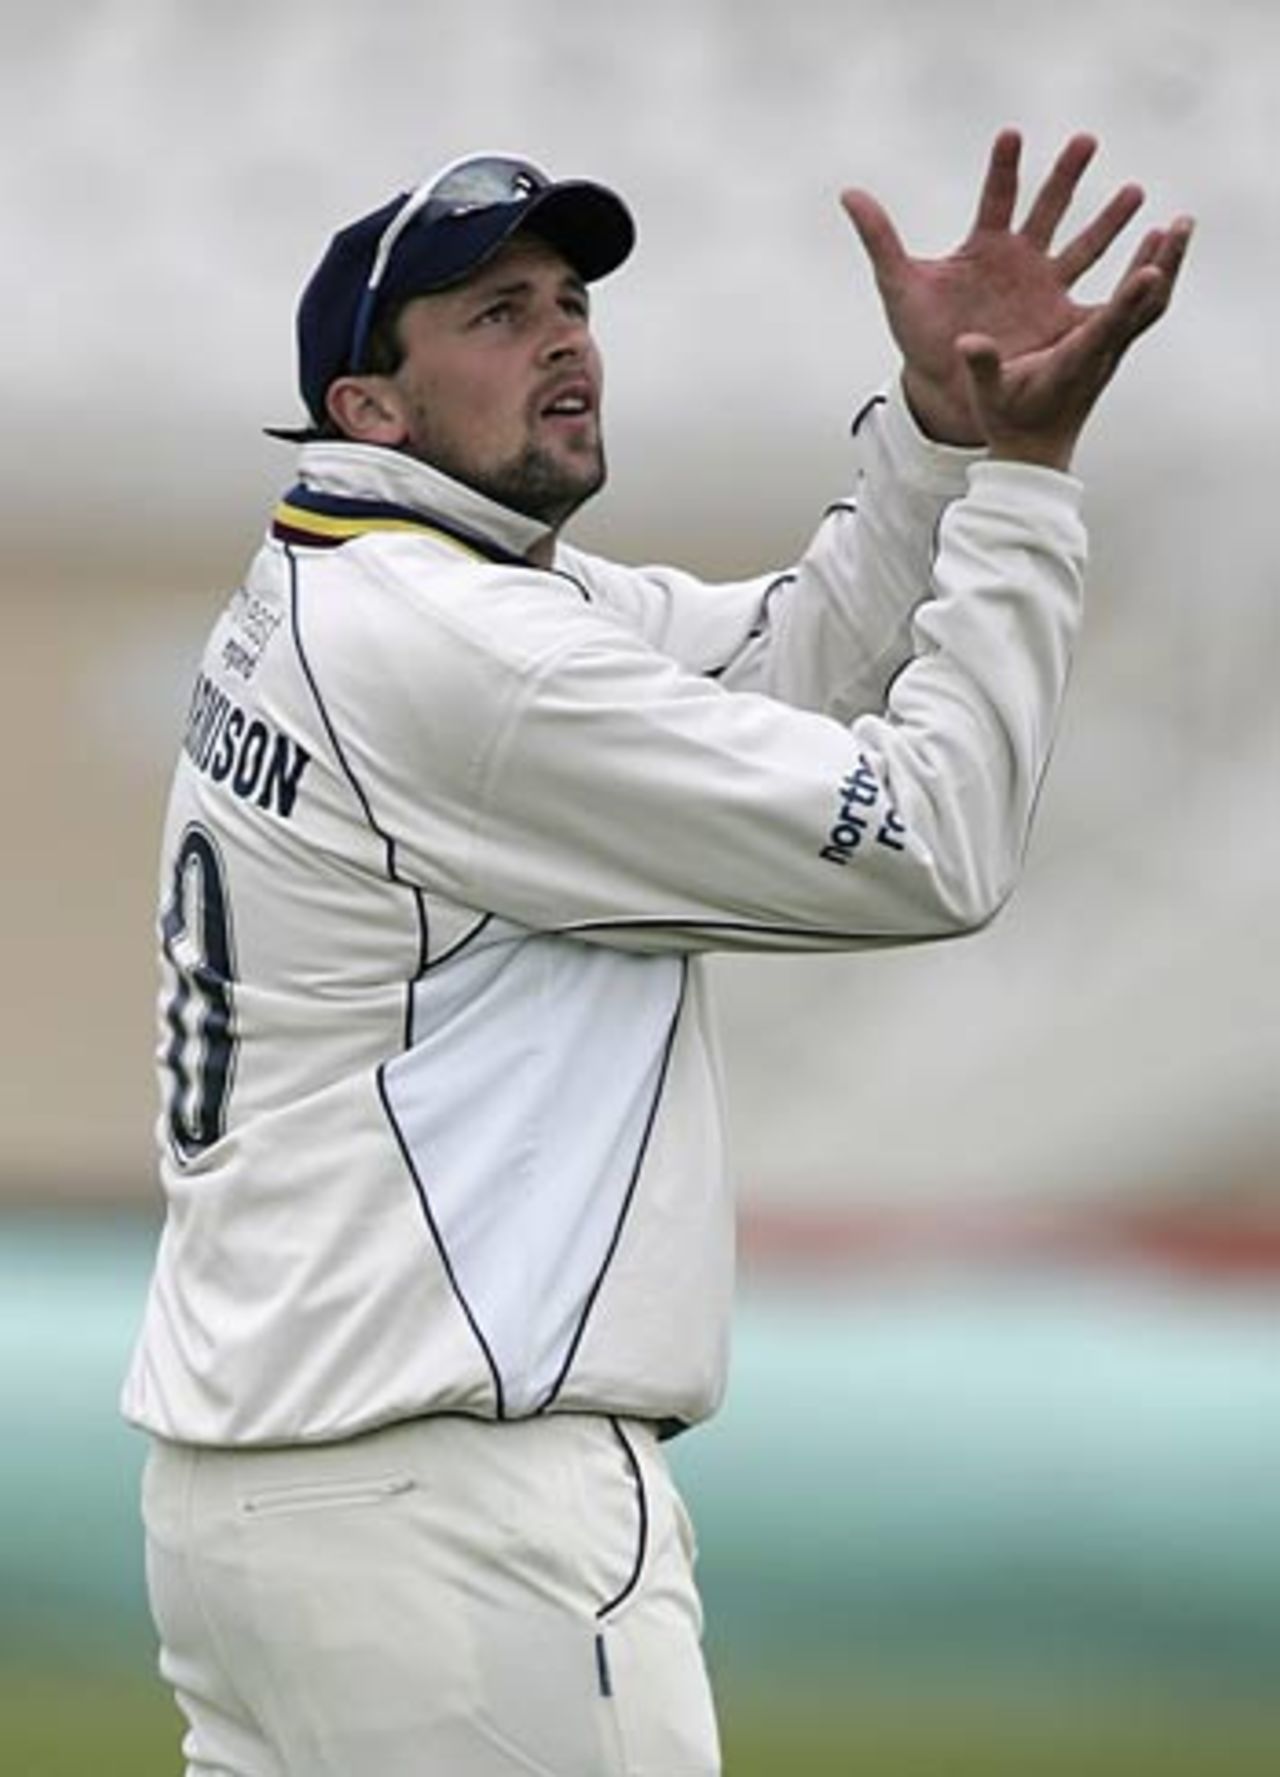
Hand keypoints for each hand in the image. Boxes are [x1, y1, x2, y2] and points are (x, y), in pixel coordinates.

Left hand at [841, 130, 1193, 467]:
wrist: (942, 386)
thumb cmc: (918, 334)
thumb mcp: (898, 286)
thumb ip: (879, 238)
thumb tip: (848, 192)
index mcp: (983, 245)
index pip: (996, 196)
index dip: (1004, 167)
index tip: (1012, 135)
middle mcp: (1018, 259)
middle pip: (1047, 208)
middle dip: (1066, 176)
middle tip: (1086, 140)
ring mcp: (1042, 286)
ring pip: (1082, 245)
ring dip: (1108, 221)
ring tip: (1136, 192)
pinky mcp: (1058, 316)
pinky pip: (1094, 293)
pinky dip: (1119, 277)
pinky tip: (1150, 258)